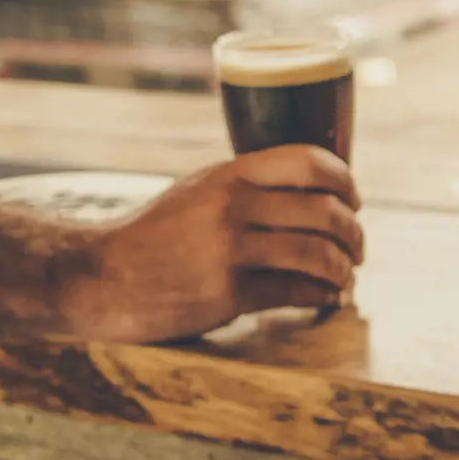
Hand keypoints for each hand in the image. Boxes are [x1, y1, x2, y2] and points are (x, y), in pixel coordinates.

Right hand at [59, 147, 363, 342]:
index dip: (345, 181)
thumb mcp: (198, 191)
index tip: (354, 200)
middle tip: (358, 248)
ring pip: (316, 254)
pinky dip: (319, 296)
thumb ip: (247, 188)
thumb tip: (313, 196)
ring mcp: (229, 251)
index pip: (310, 161)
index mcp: (228, 173)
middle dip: (354, 233)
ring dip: (342, 268)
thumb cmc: (154, 236)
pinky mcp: (226, 294)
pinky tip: (323, 298)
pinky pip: (293, 292)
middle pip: (324, 211)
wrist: (100, 277)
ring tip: (345, 276)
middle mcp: (232, 206)